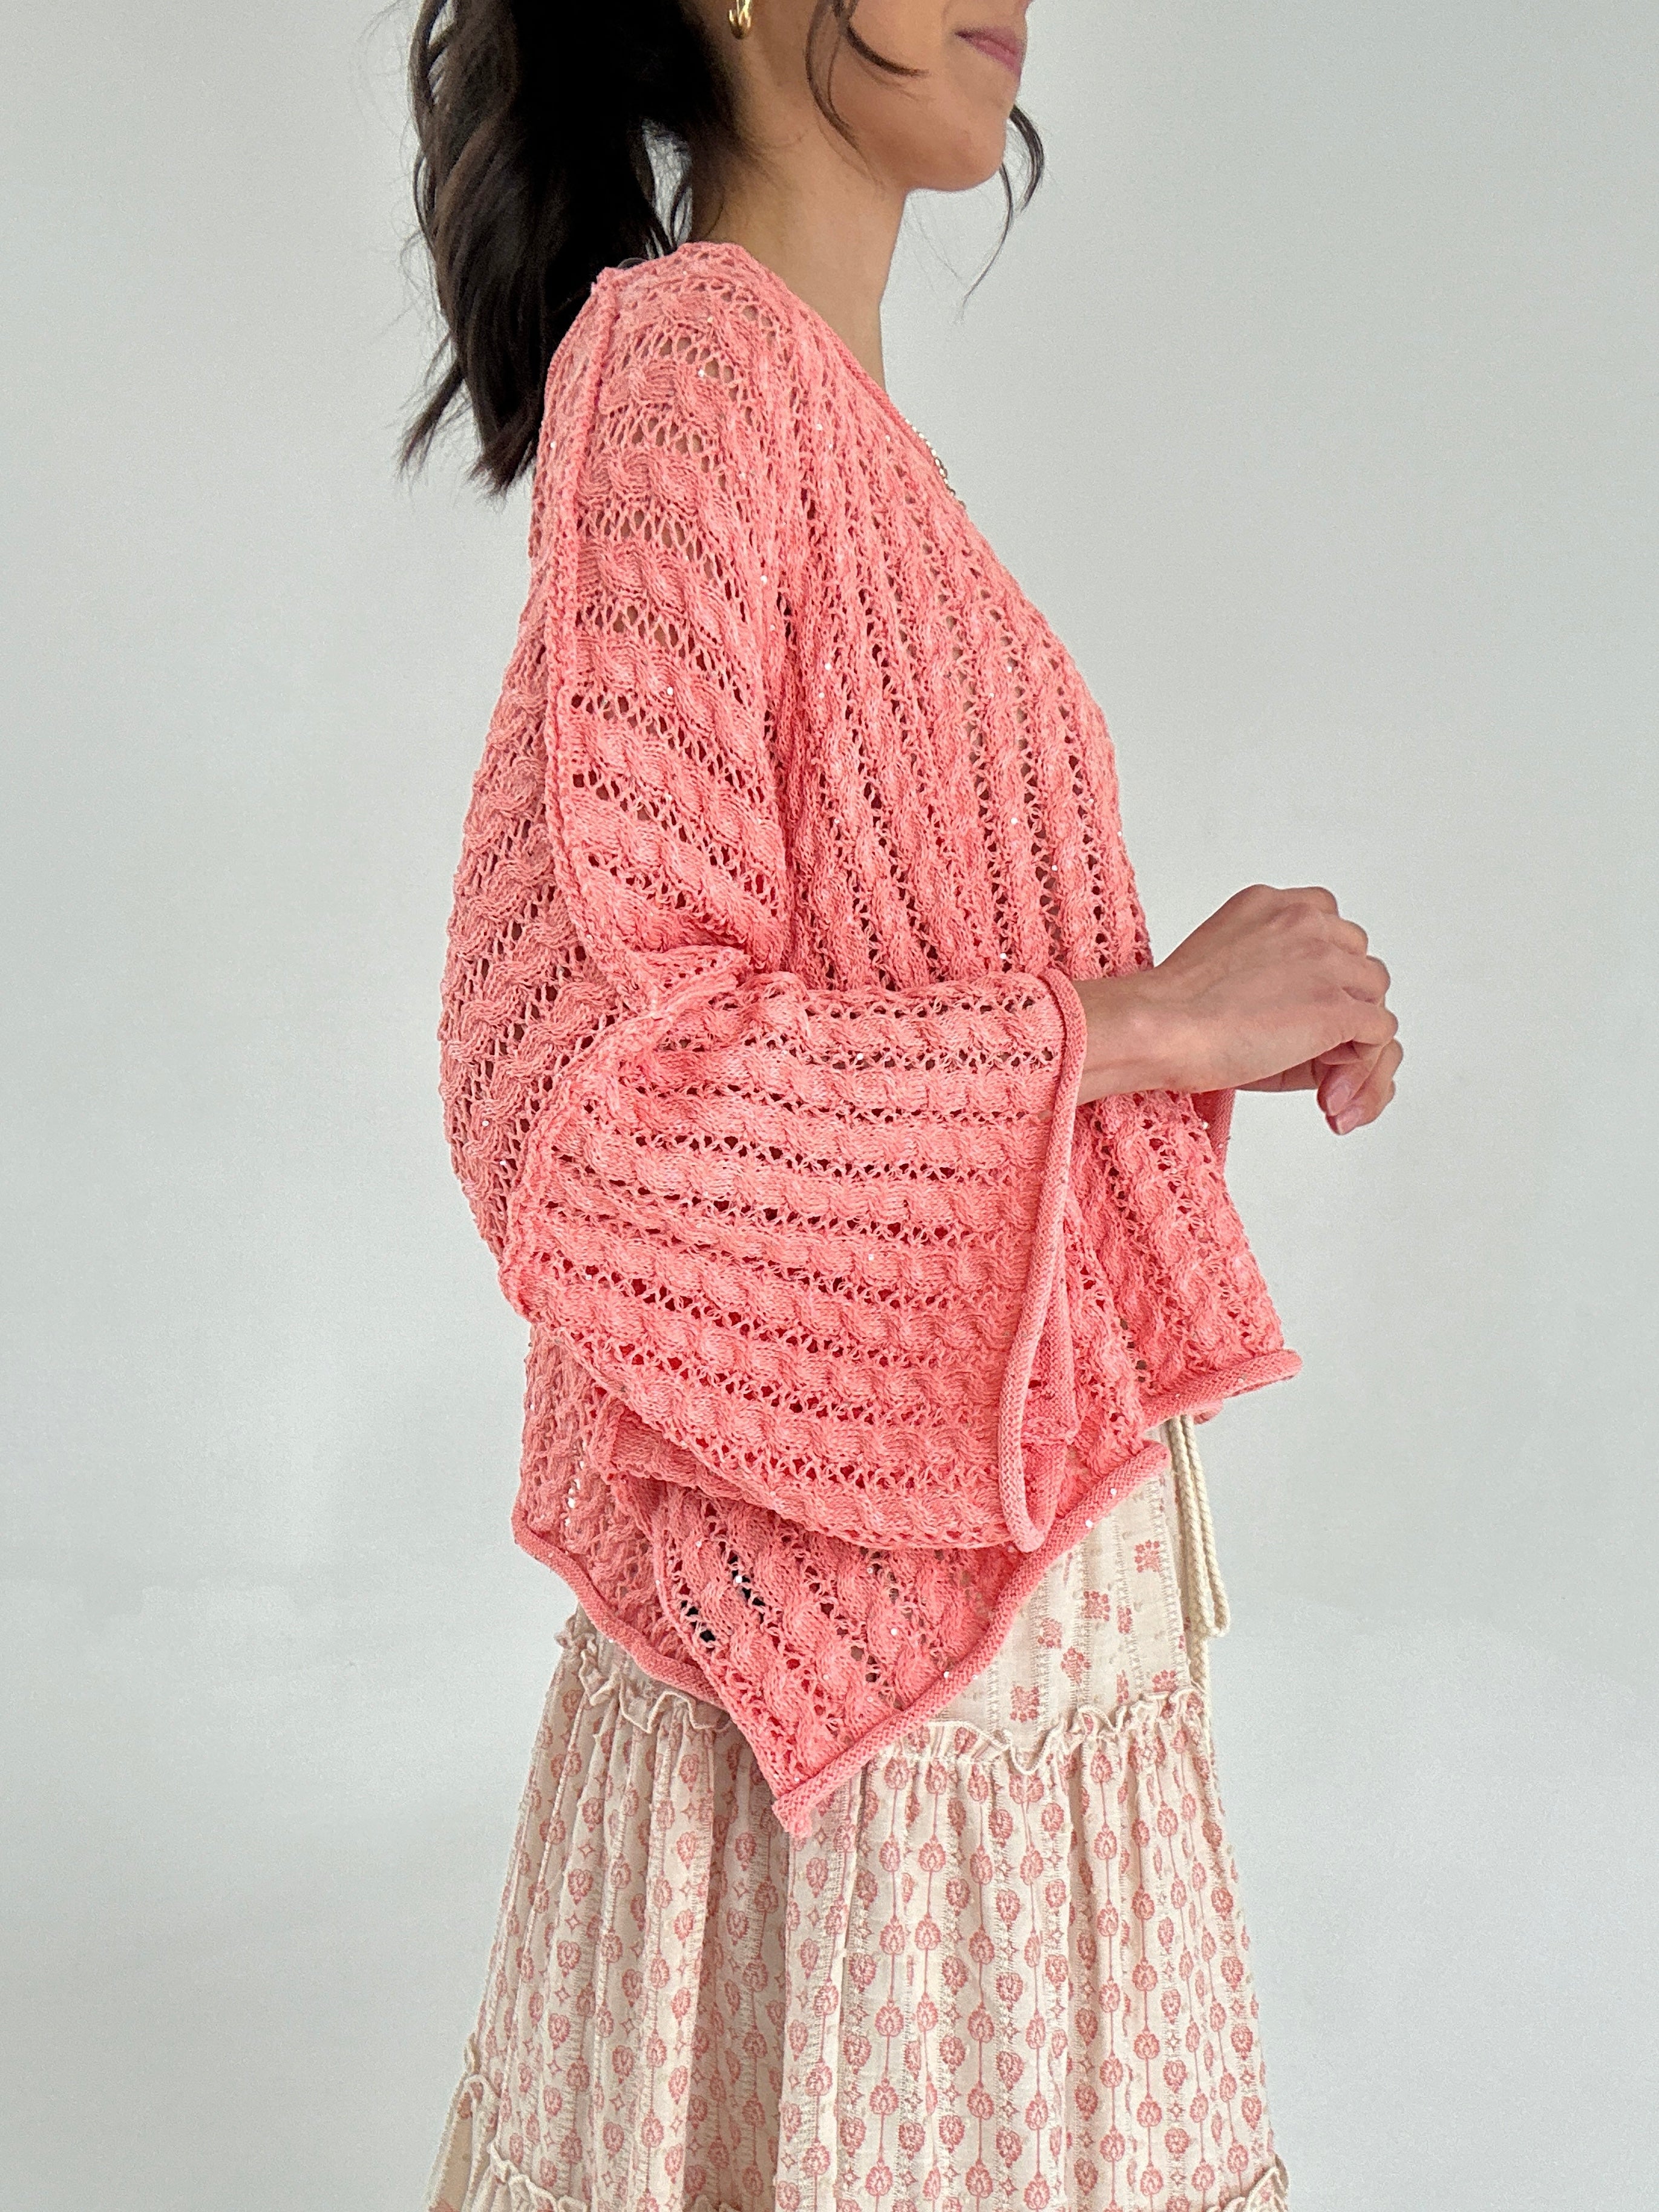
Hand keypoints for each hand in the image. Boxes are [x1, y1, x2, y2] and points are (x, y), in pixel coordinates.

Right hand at [1070, 884, 1401, 1132]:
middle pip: (1358, 965)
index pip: (1330, 930)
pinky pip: (1380, 1033)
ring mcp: (1326, 962)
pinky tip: (1327, 1089)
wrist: (1158, 1028)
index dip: (1325, 977)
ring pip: (1373, 997)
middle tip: (1315, 1059)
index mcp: (1272, 906)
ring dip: (1353, 1040)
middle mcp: (1305, 921)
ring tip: (1322, 1079)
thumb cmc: (1173, 1013)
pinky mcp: (1336, 1007)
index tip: (1302, 1013)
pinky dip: (1361, 1066)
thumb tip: (1310, 1016)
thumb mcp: (1229, 968)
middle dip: (1343, 1011)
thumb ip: (1275, 971)